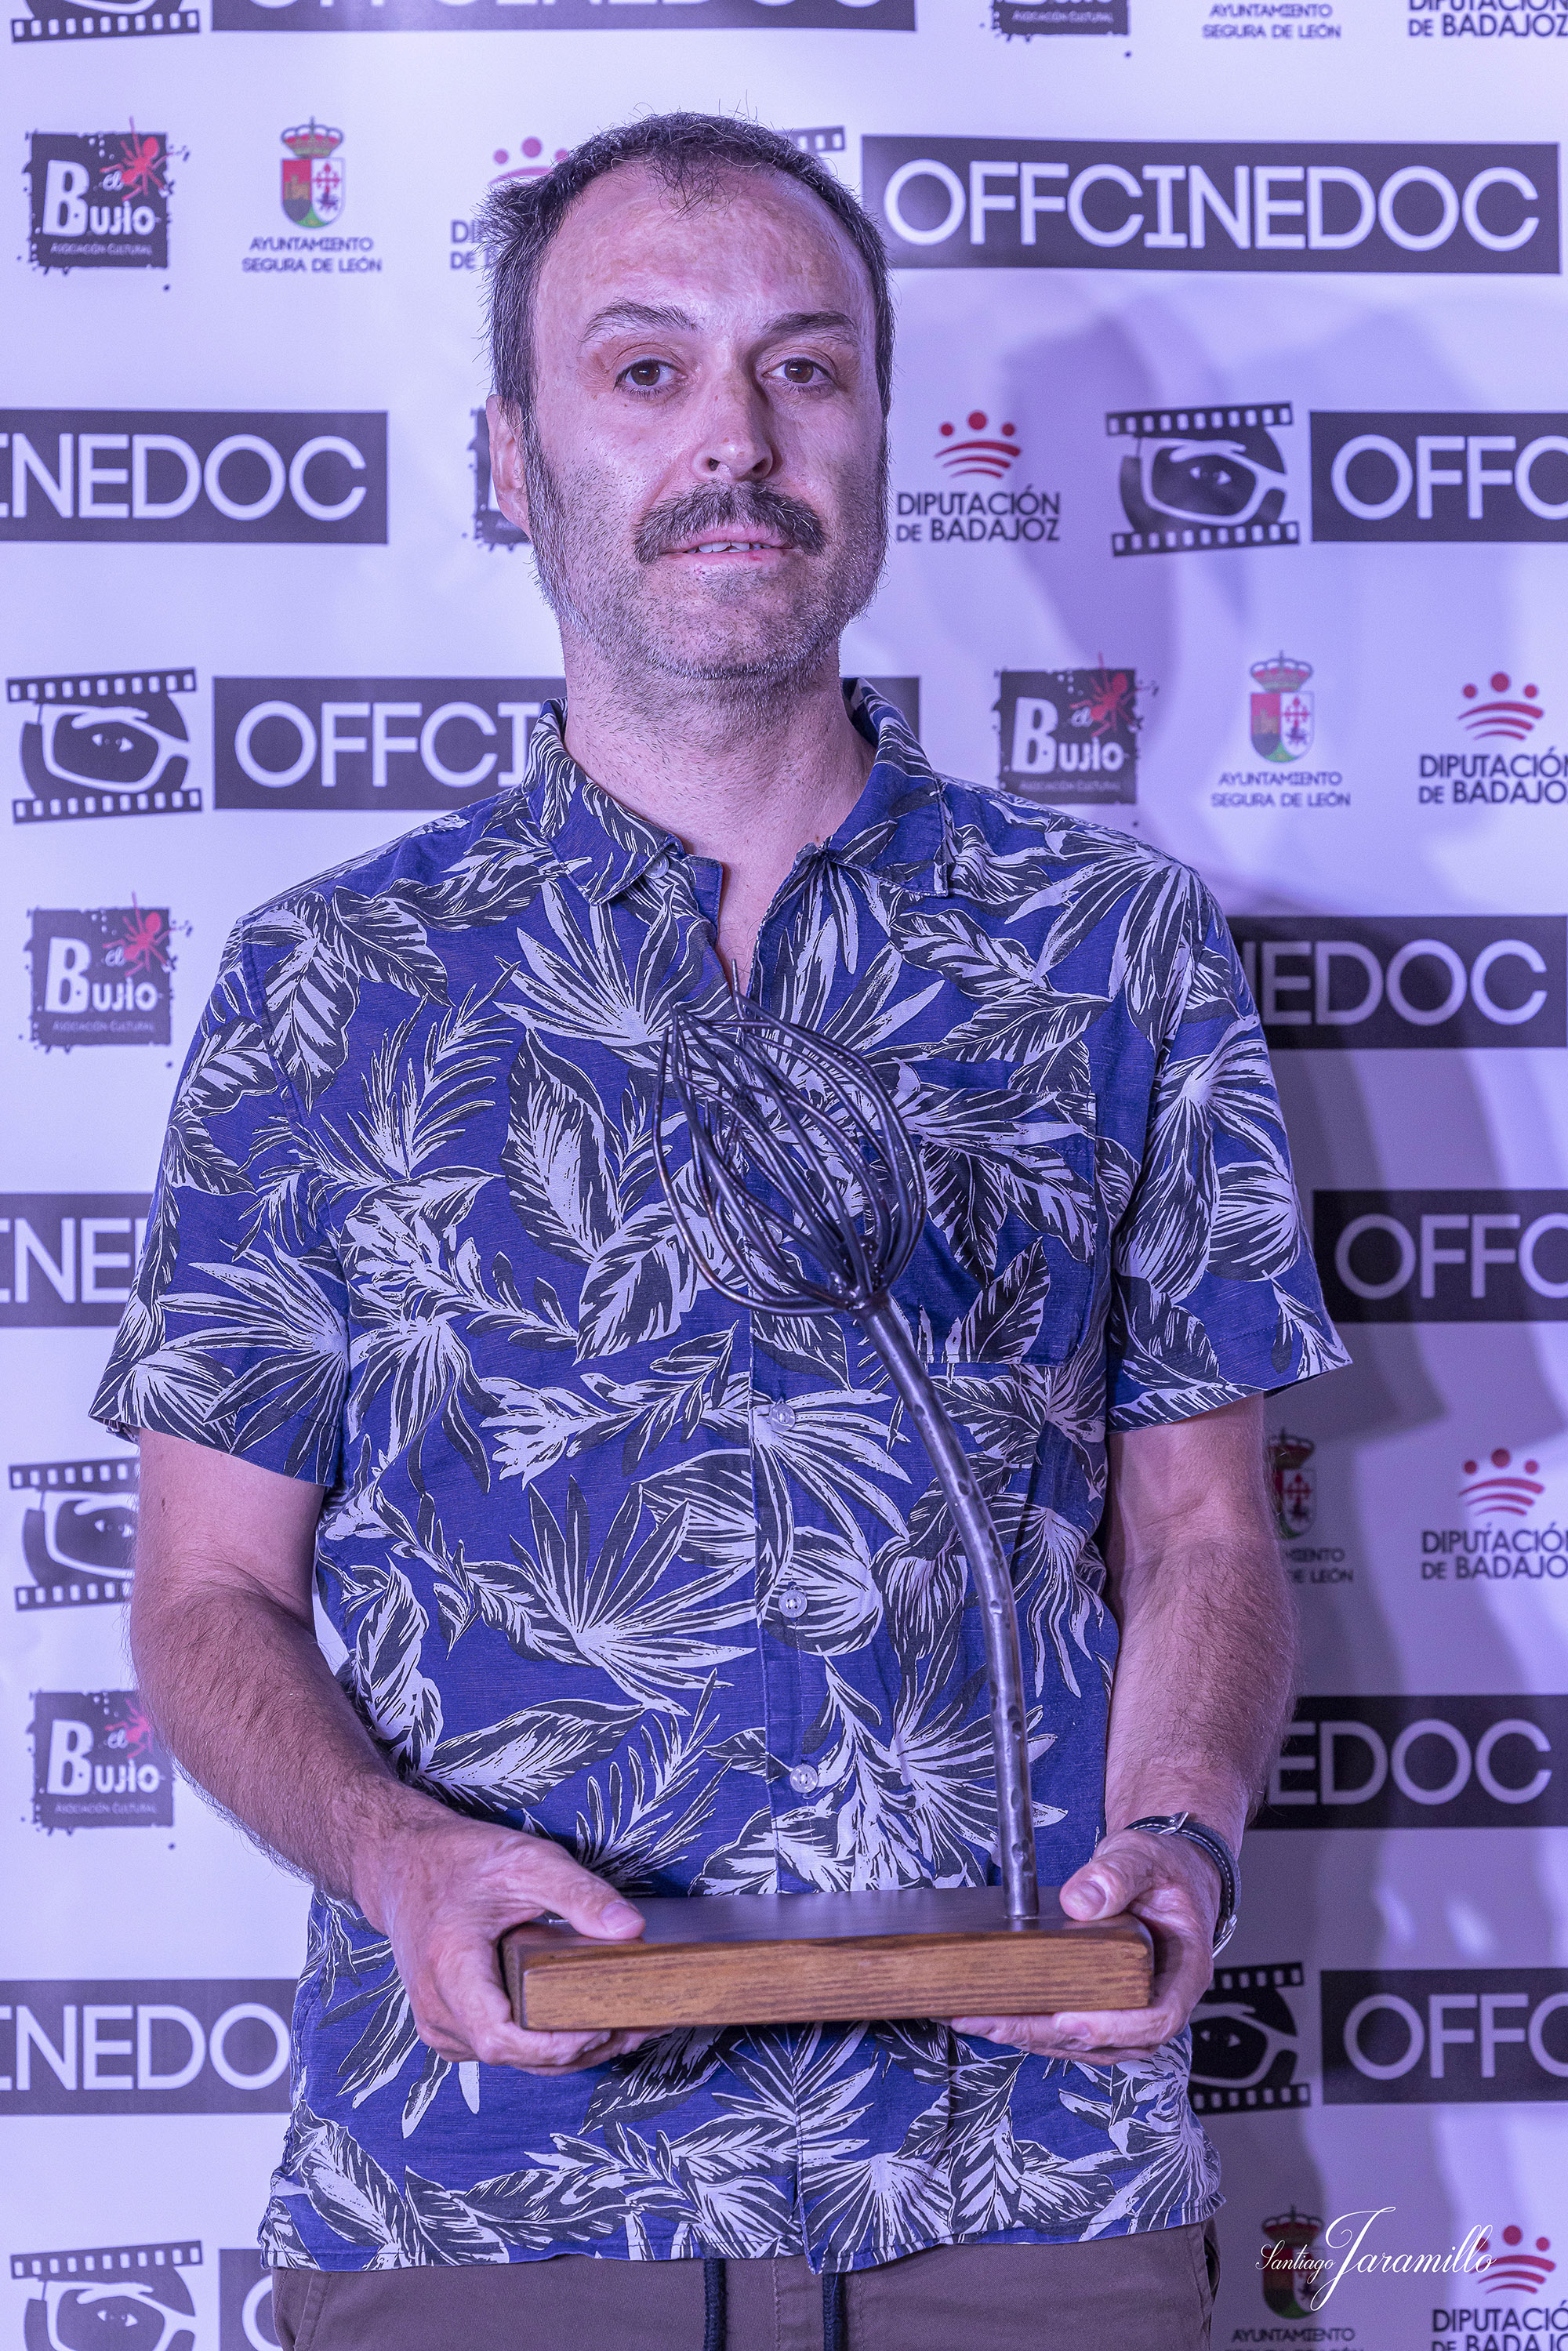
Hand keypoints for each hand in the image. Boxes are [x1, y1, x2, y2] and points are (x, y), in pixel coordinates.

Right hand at [354, 1796, 653, 2076]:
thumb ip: (579, 1893)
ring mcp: (442, 2024)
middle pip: (516, 2056)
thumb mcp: (526, 1861)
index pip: (500, 2039)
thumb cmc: (460, 1860)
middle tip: (642, 2024)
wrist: (402, 1865)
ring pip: (513, 2059)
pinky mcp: (452, 2026)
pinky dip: (546, 2043)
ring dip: (570, 2051)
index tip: (604, 2025)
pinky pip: (504, 2048)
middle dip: (582, 2048)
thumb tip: (631, 1929)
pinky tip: (588, 2023)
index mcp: (449, 1970)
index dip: (555, 2045)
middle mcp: (438, 2010)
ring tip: (630, 2027)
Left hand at [949, 1827, 1220, 2063]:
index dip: (1115, 2027)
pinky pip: (1076, 2027)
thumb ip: (1116, 1875)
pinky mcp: (1107, 2003)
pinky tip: (1000, 2015)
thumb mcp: (1144, 1857)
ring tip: (985, 2021)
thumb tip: (1080, 1903)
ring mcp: (1133, 2007)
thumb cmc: (1164, 1869)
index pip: (1158, 2018)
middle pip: (1112, 2040)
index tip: (1070, 2020)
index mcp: (1184, 1971)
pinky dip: (1038, 2027)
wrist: (1165, 1871)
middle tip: (998, 2023)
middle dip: (1050, 2036)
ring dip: (1036, 2038)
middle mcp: (1161, 1998)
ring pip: (1088, 2043)